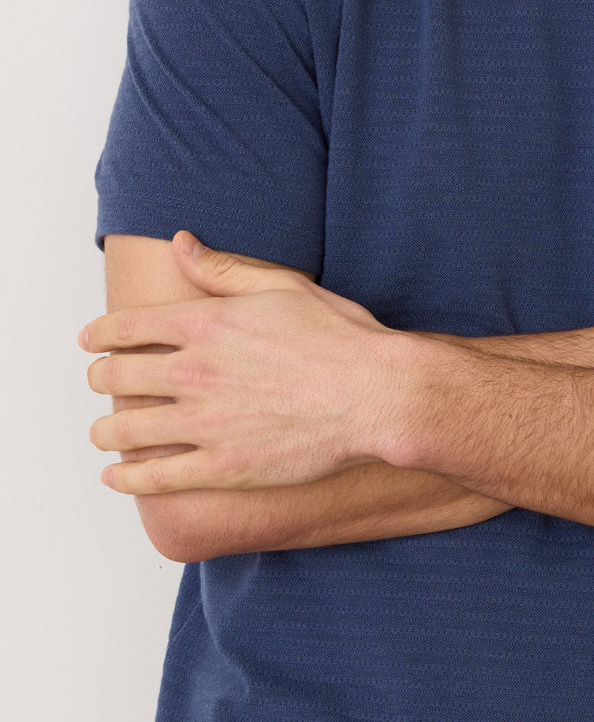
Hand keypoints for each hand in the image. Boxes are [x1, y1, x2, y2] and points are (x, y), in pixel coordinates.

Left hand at [79, 230, 404, 495]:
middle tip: (99, 382)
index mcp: (205, 323)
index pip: (126, 327)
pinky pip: (155, 477)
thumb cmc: (340, 340)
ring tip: (103, 434)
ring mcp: (205, 423)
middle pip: (116, 376)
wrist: (376, 394)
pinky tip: (117, 476)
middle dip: (99, 378)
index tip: (90, 342)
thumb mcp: (282, 287)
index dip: (99, 334)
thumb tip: (181, 243)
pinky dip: (126, 478)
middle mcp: (195, 371)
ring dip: (105, 431)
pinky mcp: (223, 467)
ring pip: (125, 430)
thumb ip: (223, 269)